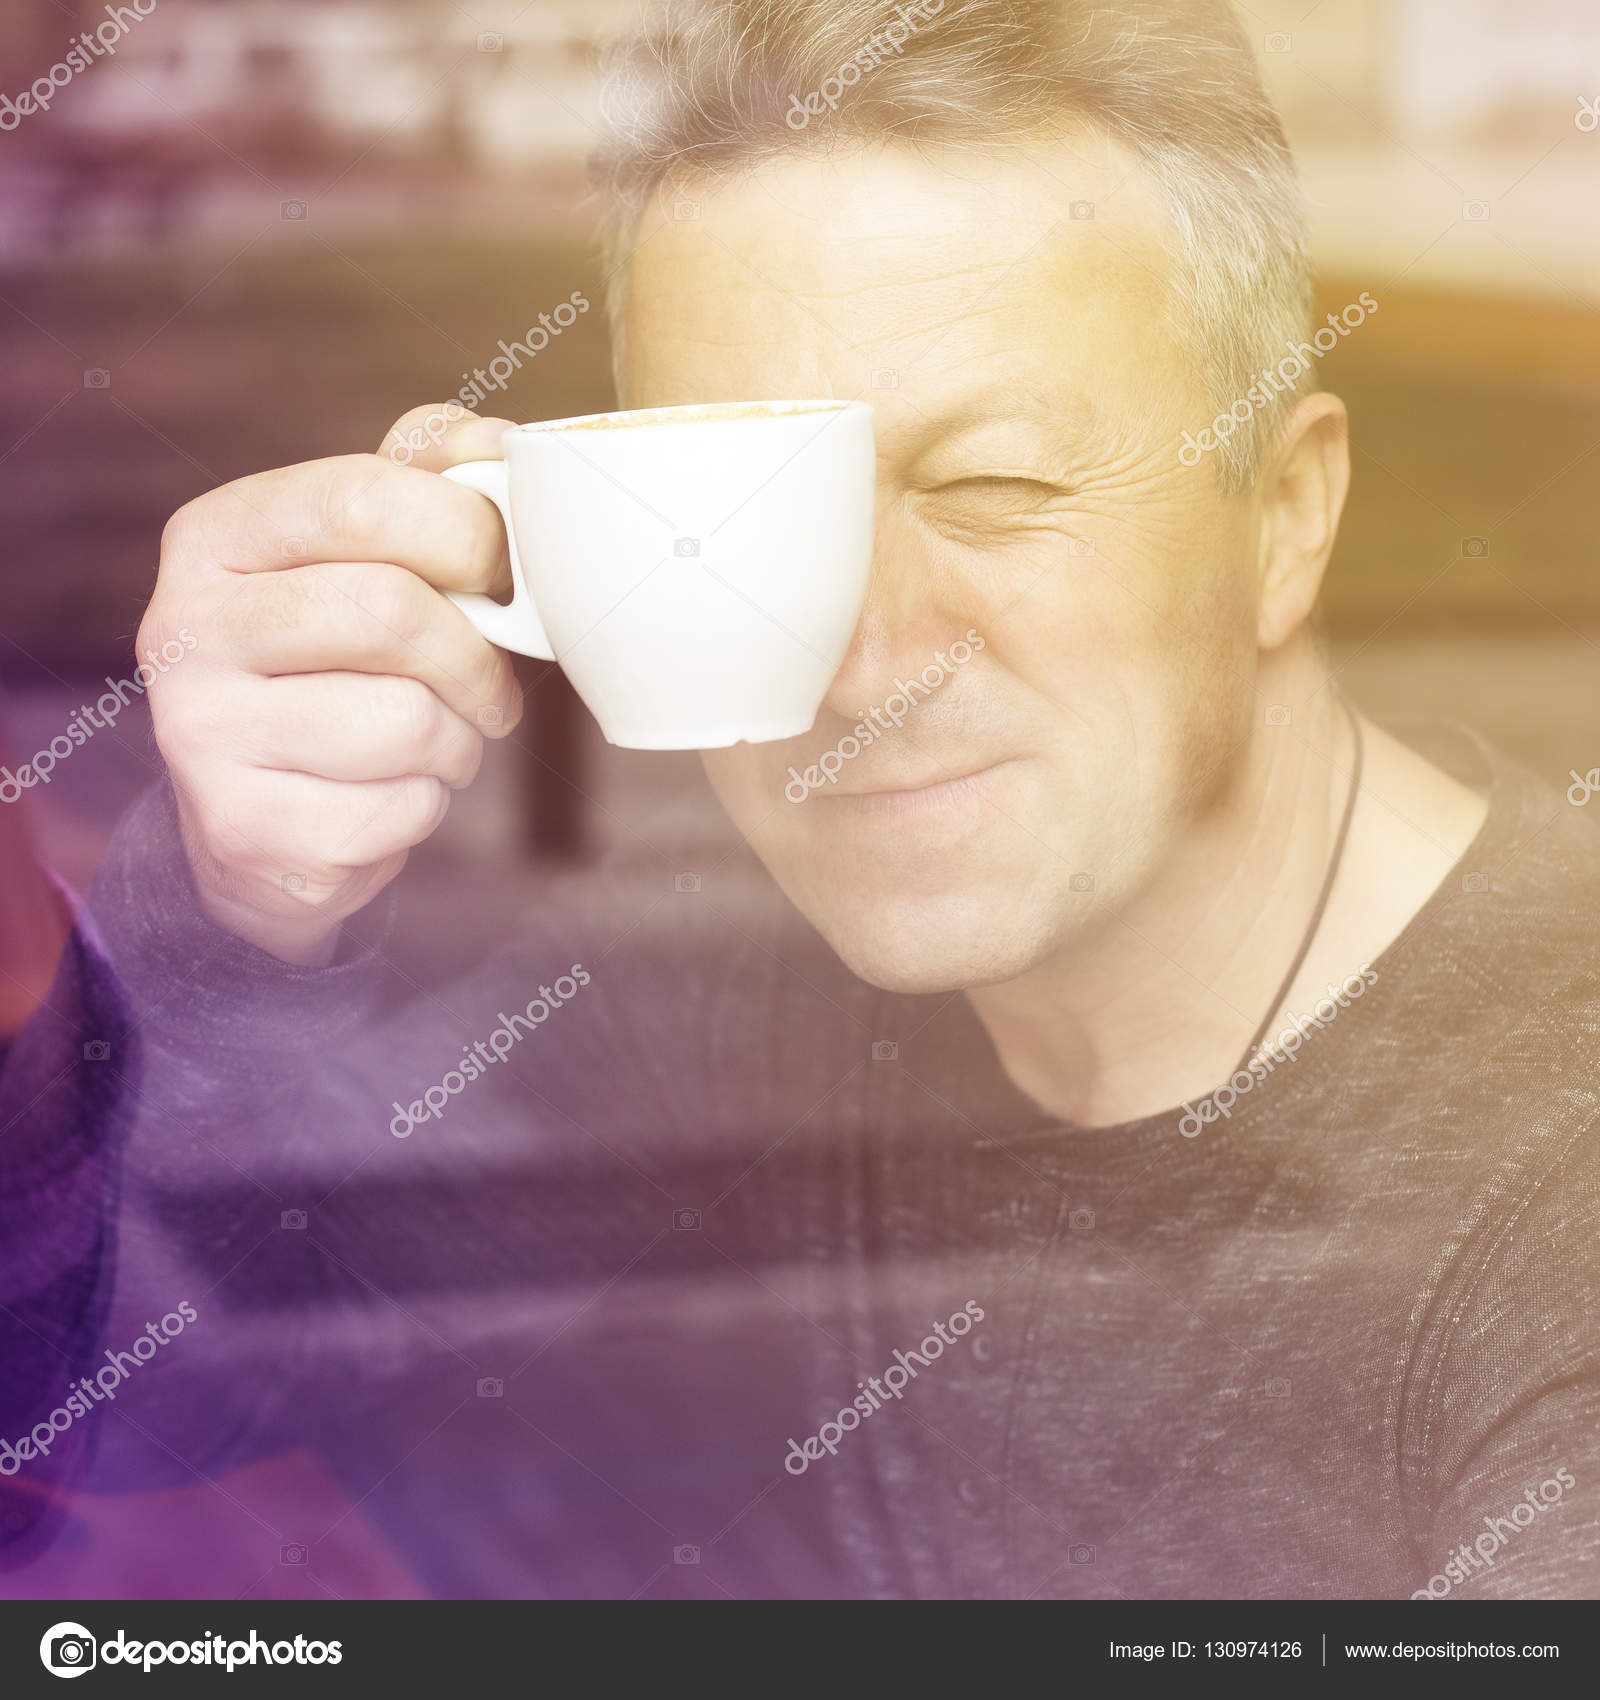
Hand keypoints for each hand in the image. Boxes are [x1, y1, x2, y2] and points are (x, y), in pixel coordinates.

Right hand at [138, 406, 524, 963]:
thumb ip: (422, 483)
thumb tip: (495, 444)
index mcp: (216, 537)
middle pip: (391, 612)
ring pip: (408, 720)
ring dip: (457, 741)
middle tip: (491, 685)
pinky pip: (399, 808)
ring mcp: (201, 735)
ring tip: (432, 742)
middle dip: (476, 658)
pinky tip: (387, 794)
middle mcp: (184, 628)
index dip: (468, 536)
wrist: (260, 823)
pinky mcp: (244, 828)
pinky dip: (425, 806)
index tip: (503, 577)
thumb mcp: (359, 558)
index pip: (363, 498)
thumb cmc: (334, 668)